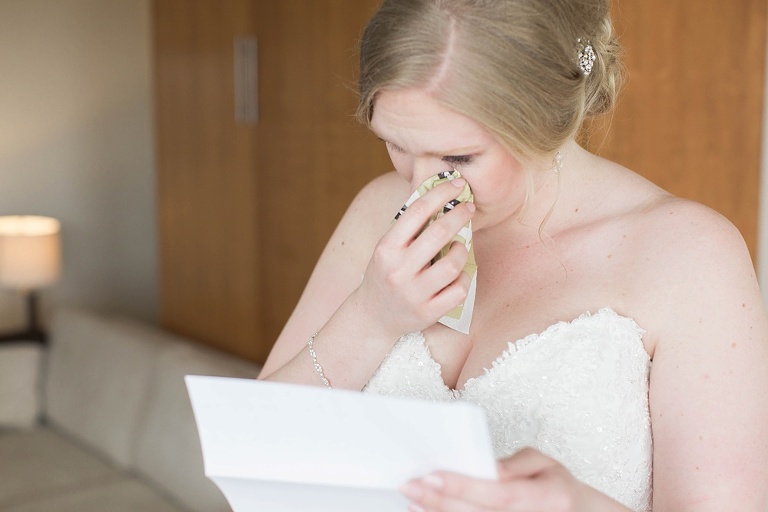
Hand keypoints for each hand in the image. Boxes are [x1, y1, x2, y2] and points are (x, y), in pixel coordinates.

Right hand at [351, 178, 474, 336]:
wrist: (372, 316)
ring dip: (461, 251)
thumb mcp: (387, 249)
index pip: (416, 211)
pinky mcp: (428, 312)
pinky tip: (458, 274)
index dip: (440, 193)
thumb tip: (440, 197)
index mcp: (387, 248)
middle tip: (469, 208)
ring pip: (453, 264)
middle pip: (439, 233)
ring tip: (459, 247)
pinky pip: (458, 290)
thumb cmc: (386, 274)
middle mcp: (398, 269)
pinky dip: (463, 278)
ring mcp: (414, 293)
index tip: (456, 184)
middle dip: (460, 215)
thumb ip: (409, 229)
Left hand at [401, 448, 627, 511]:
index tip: (432, 475)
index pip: (498, 494)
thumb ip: (517, 464)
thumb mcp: (545, 463)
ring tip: (413, 499)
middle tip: (410, 485)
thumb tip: (489, 468)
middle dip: (439, 500)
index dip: (464, 486)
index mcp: (546, 497)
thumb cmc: (556, 485)